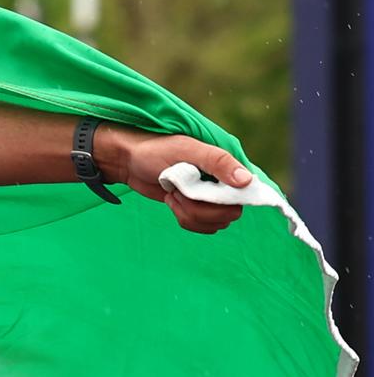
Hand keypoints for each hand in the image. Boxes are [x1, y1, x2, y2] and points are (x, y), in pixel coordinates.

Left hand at [99, 126, 250, 234]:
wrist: (128, 161)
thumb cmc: (156, 149)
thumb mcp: (187, 151)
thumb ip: (218, 163)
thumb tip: (247, 181)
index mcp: (227, 167)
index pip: (247, 194)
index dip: (229, 201)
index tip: (205, 195)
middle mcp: (224, 184)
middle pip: (230, 214)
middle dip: (201, 209)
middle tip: (180, 192)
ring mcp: (209, 198)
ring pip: (215, 224)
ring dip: (189, 214)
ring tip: (173, 194)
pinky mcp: (195, 209)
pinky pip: (201, 227)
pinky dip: (184, 219)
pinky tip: (172, 201)